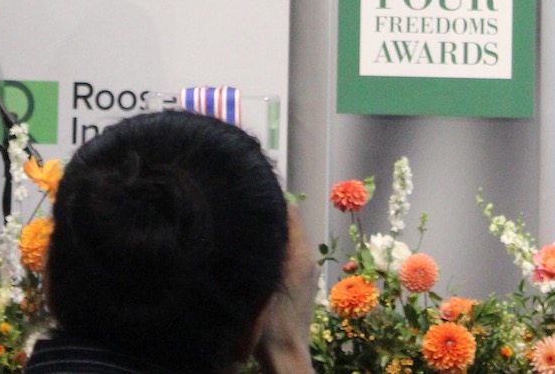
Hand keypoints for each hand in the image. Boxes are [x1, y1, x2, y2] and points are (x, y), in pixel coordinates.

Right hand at [253, 204, 318, 373]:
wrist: (286, 356)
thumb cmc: (270, 323)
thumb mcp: (259, 282)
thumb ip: (260, 249)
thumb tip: (251, 223)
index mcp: (299, 254)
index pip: (290, 212)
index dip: (271, 201)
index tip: (250, 197)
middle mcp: (308, 258)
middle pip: (290, 224)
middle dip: (270, 217)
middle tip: (245, 212)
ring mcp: (308, 272)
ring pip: (291, 241)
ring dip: (273, 235)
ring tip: (249, 232)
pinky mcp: (305, 284)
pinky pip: (291, 256)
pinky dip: (278, 251)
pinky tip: (259, 258)